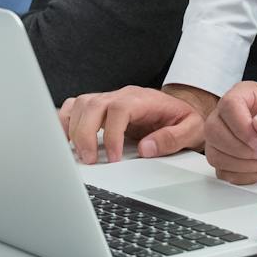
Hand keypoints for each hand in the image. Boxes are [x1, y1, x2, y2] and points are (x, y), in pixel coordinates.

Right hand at [57, 86, 204, 163]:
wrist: (180, 108)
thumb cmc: (183, 119)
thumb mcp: (191, 129)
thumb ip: (172, 138)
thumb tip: (146, 149)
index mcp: (144, 100)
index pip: (119, 109)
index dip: (112, 133)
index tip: (114, 158)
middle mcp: (122, 96)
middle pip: (93, 104)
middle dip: (86, 133)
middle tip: (90, 160)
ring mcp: (109, 99)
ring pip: (81, 103)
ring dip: (73, 128)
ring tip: (78, 154)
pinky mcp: (99, 107)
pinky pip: (75, 107)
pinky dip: (65, 121)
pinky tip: (66, 141)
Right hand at [205, 82, 256, 185]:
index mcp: (245, 94)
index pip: (229, 104)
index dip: (242, 126)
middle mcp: (229, 115)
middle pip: (214, 130)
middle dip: (241, 148)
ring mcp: (224, 138)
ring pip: (213, 153)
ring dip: (242, 163)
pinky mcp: (225, 160)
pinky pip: (221, 172)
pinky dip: (242, 175)